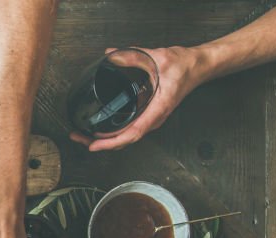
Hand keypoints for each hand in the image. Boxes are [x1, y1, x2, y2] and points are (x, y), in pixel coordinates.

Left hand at [70, 46, 208, 150]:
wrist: (198, 67)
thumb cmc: (184, 66)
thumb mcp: (158, 57)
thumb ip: (133, 56)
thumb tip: (111, 54)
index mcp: (158, 108)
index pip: (133, 132)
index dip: (112, 142)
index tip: (94, 145)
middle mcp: (154, 118)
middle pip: (125, 140)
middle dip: (100, 143)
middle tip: (77, 137)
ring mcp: (151, 118)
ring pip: (126, 137)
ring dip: (104, 140)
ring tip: (83, 135)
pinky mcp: (148, 115)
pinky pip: (129, 130)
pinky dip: (112, 133)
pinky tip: (99, 129)